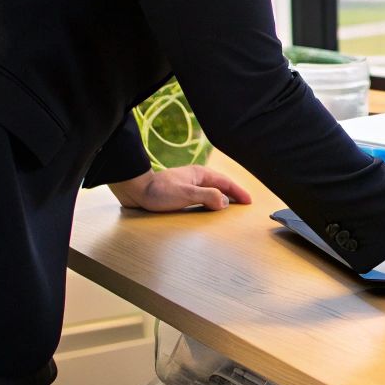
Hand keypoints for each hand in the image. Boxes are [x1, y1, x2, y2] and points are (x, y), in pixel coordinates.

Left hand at [109, 166, 253, 212]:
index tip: (248, 201)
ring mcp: (188, 185)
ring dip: (221, 199)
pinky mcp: (180, 193)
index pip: (226, 183)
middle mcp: (196, 178)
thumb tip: (225, 202)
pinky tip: (208, 210)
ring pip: (211, 191)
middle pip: (220, 186)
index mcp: (200, 174)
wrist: (135, 191)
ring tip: (229, 209)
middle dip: (233, 194)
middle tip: (243, 205)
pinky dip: (209, 203)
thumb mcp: (185, 194)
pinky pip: (201, 197)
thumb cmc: (158, 192)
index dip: (238, 192)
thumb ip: (207, 196)